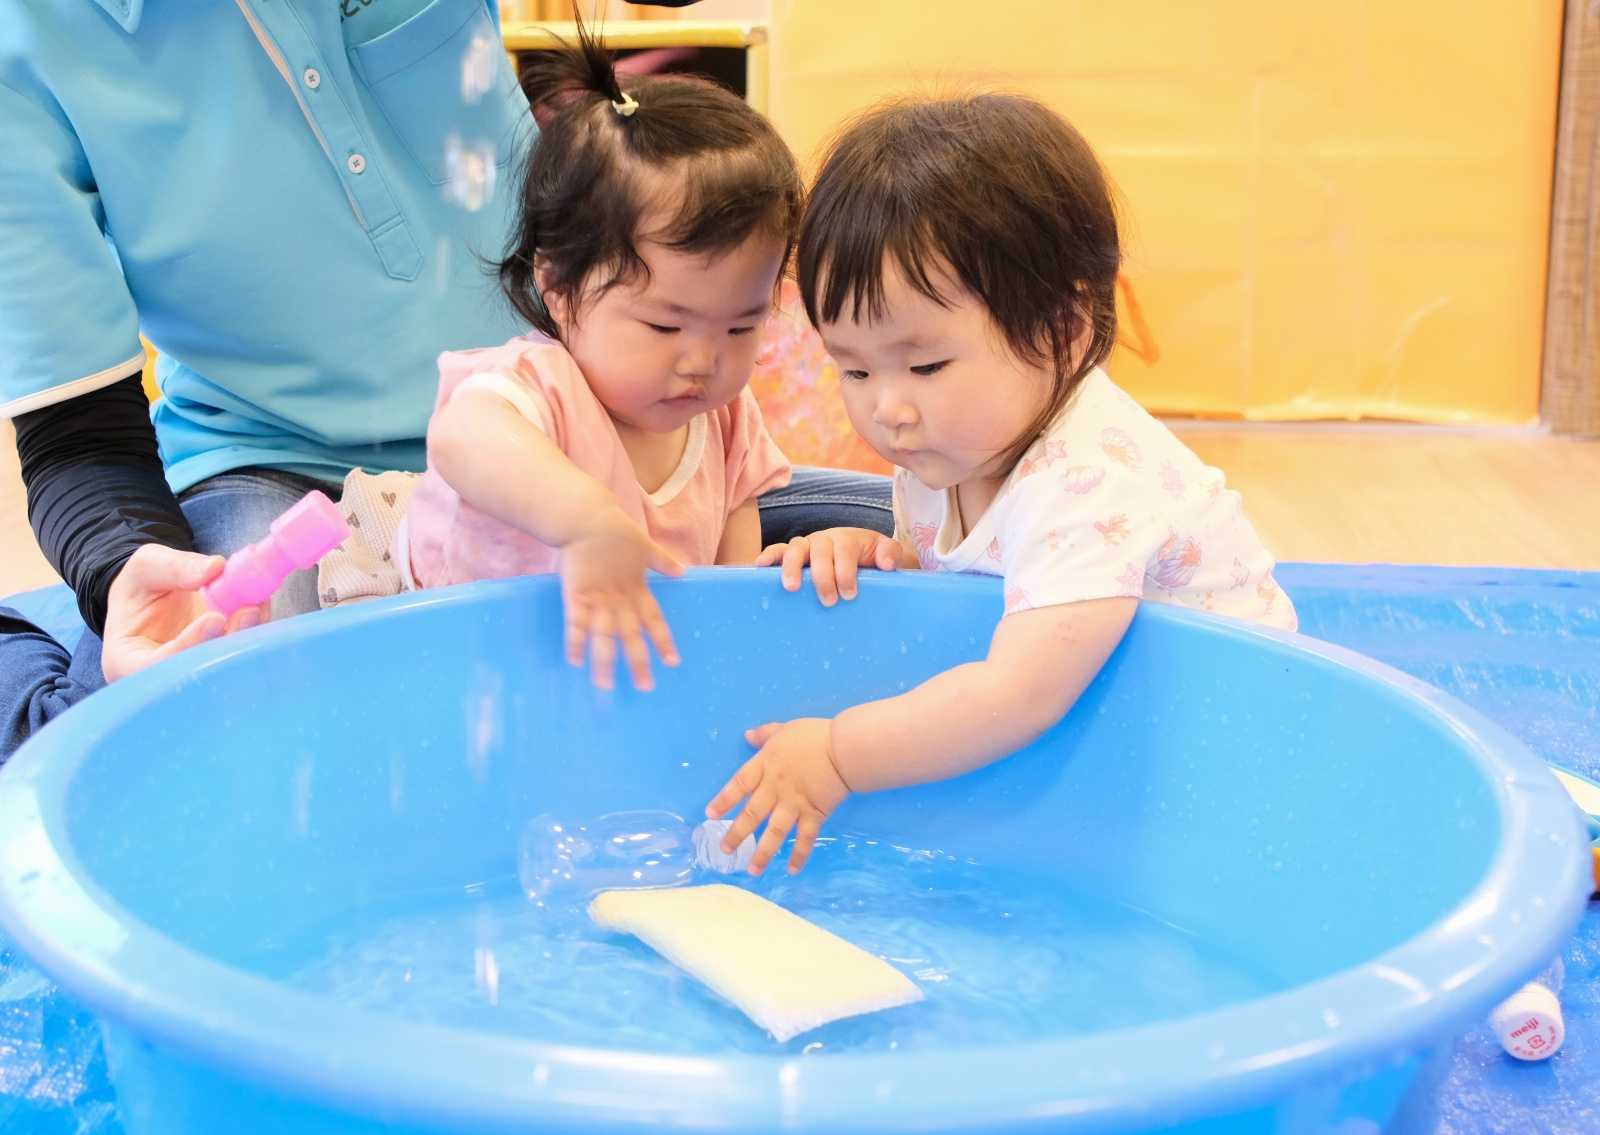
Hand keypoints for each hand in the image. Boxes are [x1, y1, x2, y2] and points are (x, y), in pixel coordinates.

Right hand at [101, 544, 269, 682]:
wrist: (157, 595)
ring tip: (259, 603)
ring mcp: (197, 670)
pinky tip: (261, 605)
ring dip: (247, 635)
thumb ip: (175, 567)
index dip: (189, 644)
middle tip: (251, 610)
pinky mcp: (222, 661)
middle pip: (199, 669)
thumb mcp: (147, 566)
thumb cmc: (142, 586)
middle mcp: (162, 676)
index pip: (156, 664)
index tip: (215, 618)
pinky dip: (255, 630)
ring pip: (226, 663)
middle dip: (228, 642)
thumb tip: (215, 568)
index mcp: (127, 661)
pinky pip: (241, 652)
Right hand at [561, 506, 684, 689]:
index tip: (672, 662)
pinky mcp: (576, 594)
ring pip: (604, 636)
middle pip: (631, 635)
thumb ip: (662, 562)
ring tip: (604, 685)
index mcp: (637, 589)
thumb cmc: (616, 531)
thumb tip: (683, 572)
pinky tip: (574, 661)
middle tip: (645, 687)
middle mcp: (620, 599)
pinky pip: (576, 622)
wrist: (587, 518)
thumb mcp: (644, 547)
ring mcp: (598, 598)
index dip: (663, 641)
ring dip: (605, 661)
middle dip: (638, 661)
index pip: (654, 620)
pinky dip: (575, 641)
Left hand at [705, 718, 850, 874]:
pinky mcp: (814, 814)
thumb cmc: (815, 736)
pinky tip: (792, 870)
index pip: (739, 784)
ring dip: (763, 853)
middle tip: (725, 849)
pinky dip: (799, 854)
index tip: (710, 815)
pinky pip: (805, 838)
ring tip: (752, 870)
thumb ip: (765, 734)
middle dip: (737, 833)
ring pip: (774, 832)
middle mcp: (775, 788)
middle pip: (752, 813)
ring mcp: (794, 803)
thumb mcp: (784, 729)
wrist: (843, 749)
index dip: (724, 800)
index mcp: (766, 765)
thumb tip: (747, 736)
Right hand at [755, 527, 901, 605]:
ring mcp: (806, 546)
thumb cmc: (870, 557)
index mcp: (847, 539)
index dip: (845, 571)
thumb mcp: (886, 552)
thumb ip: (890, 553)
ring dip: (791, 567)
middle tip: (829, 600)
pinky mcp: (792, 556)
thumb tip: (886, 564)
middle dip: (823, 575)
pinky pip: (777, 552)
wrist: (858, 554)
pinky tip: (759, 566)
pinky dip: (768, 557)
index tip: (850, 594)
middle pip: (819, 551)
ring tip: (792, 587)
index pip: (844, 551)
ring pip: (795, 549)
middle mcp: (824, 539)